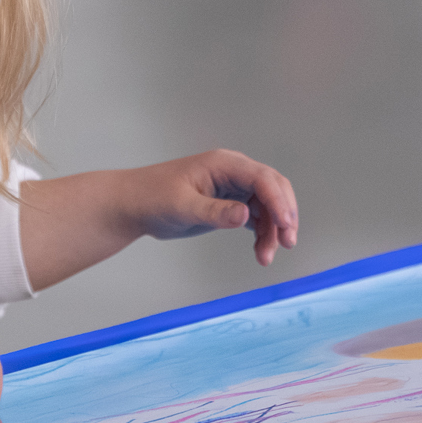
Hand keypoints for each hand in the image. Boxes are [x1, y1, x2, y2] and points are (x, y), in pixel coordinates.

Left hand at [121, 149, 299, 265]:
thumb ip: (215, 212)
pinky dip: (262, 234)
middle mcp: (233, 172)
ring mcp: (233, 188)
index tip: (285, 226)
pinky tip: (261, 251)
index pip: (262, 179)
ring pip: (267, 207)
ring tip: (265, 258)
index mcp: (223, 164)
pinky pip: (256, 217)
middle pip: (272, 189)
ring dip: (273, 231)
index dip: (278, 201)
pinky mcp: (229, 204)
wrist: (133, 206)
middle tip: (288, 243)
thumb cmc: (152, 198)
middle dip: (284, 215)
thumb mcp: (183, 207)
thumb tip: (245, 216)